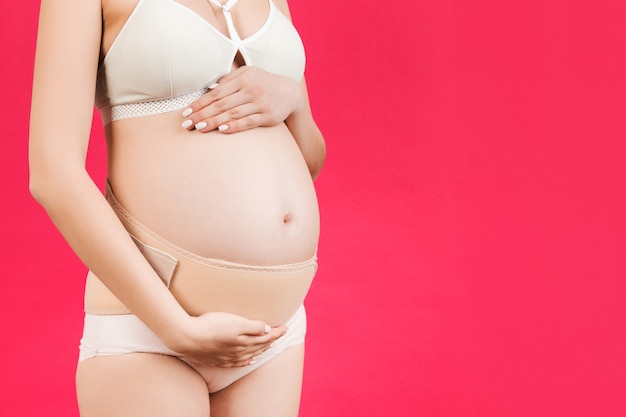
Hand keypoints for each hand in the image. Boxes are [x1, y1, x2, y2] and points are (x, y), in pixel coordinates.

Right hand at [166, 311, 286, 367]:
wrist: (187, 337)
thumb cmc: (211, 325)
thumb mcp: (235, 322)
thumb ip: (253, 327)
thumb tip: (268, 330)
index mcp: (245, 340)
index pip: (267, 337)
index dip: (277, 332)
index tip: (285, 327)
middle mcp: (239, 350)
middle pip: (260, 345)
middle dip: (272, 339)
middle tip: (281, 334)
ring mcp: (229, 356)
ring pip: (251, 353)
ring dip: (261, 349)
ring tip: (269, 344)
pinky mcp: (219, 359)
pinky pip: (238, 362)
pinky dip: (247, 360)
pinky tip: (249, 359)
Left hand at [181, 66, 302, 133]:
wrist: (290, 92)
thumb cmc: (264, 83)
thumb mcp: (248, 74)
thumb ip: (229, 80)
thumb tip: (210, 89)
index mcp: (242, 79)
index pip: (216, 93)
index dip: (200, 103)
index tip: (186, 112)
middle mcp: (250, 90)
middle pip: (221, 104)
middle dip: (202, 114)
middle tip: (187, 124)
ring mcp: (259, 103)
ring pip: (232, 113)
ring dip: (214, 121)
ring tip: (199, 128)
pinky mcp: (267, 116)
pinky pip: (248, 122)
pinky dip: (235, 126)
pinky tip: (222, 130)